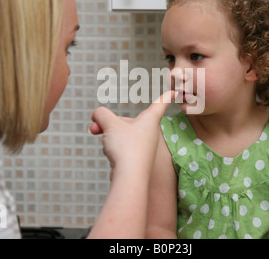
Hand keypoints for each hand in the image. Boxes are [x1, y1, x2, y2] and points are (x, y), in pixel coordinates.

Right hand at [86, 91, 175, 237]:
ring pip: (121, 134)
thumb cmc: (126, 148)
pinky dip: (111, 147)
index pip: (160, 104)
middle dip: (108, 122)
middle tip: (94, 125)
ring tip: (98, 137)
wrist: (130, 177)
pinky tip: (108, 153)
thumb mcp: (110, 124)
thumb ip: (102, 114)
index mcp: (149, 120)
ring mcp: (143, 147)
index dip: (166, 96)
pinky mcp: (135, 159)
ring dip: (107, 134)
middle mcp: (148, 132)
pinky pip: (121, 147)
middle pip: (127, 121)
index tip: (175, 92)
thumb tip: (97, 115)